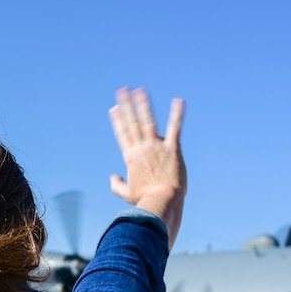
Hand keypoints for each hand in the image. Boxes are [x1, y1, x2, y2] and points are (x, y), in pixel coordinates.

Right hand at [108, 87, 186, 244]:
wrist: (162, 201)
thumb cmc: (145, 199)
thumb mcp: (127, 193)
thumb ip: (117, 185)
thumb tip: (112, 177)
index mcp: (131, 157)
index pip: (122, 134)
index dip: (118, 120)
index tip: (114, 108)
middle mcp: (141, 148)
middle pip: (132, 122)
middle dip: (127, 105)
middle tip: (123, 90)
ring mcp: (157, 147)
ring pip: (149, 120)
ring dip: (144, 104)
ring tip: (140, 90)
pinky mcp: (172, 149)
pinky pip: (175, 127)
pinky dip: (177, 113)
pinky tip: (178, 101)